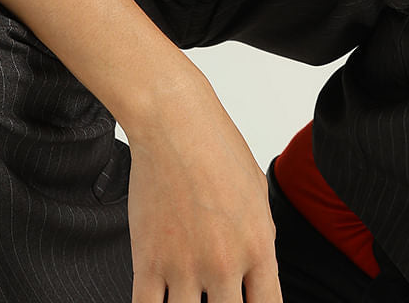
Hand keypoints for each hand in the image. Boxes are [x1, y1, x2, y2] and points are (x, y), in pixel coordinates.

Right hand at [125, 71, 282, 302]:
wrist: (175, 123)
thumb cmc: (217, 147)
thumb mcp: (257, 192)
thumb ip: (259, 237)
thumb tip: (256, 269)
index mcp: (257, 246)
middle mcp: (224, 263)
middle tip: (214, 295)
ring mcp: (185, 266)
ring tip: (187, 291)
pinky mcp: (148, 262)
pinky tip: (159, 300)